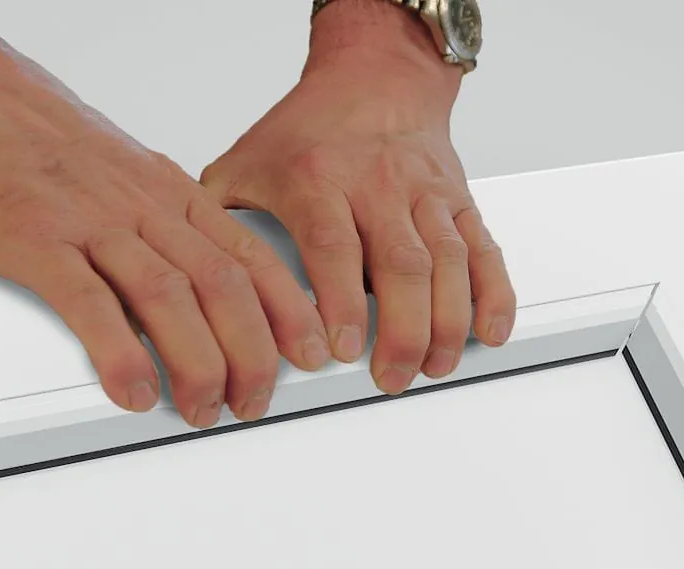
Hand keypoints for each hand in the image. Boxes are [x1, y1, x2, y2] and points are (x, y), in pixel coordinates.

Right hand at [0, 20, 329, 425]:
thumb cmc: (63, 147)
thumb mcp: (140, 181)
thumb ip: (179, 231)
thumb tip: (217, 288)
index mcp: (178, 196)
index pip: (254, 259)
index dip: (291, 311)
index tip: (311, 351)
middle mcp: (148, 209)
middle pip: (224, 285)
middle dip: (253, 352)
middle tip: (256, 399)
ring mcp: (96, 223)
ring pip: (169, 297)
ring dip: (198, 362)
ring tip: (206, 408)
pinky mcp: (39, 239)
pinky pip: (90, 303)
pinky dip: (120, 352)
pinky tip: (136, 391)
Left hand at [201, 0, 516, 394]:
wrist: (376, 78)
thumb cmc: (312, 128)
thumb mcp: (246, 161)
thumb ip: (220, 221)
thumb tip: (191, 279)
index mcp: (319, 177)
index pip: (333, 246)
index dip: (339, 303)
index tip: (341, 350)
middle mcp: (378, 185)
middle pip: (400, 264)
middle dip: (402, 330)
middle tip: (391, 375)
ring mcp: (425, 194)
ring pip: (447, 262)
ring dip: (447, 322)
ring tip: (434, 365)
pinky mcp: (458, 201)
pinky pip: (483, 249)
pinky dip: (492, 292)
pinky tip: (488, 329)